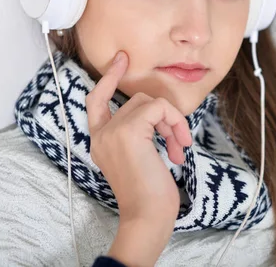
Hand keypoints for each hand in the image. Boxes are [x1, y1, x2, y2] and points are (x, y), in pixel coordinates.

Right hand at [86, 51, 191, 265]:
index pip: (96, 100)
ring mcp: (111, 132)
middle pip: (136, 101)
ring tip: (178, 148)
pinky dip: (174, 122)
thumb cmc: (149, 194)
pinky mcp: (128, 131)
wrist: (147, 216)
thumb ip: (138, 134)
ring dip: (171, 122)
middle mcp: (100, 134)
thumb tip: (158, 112)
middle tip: (176, 142)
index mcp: (100, 140)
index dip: (109, 78)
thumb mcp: (139, 158)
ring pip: (149, 102)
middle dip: (163, 117)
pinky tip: (179, 146)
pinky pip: (158, 108)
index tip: (122, 60)